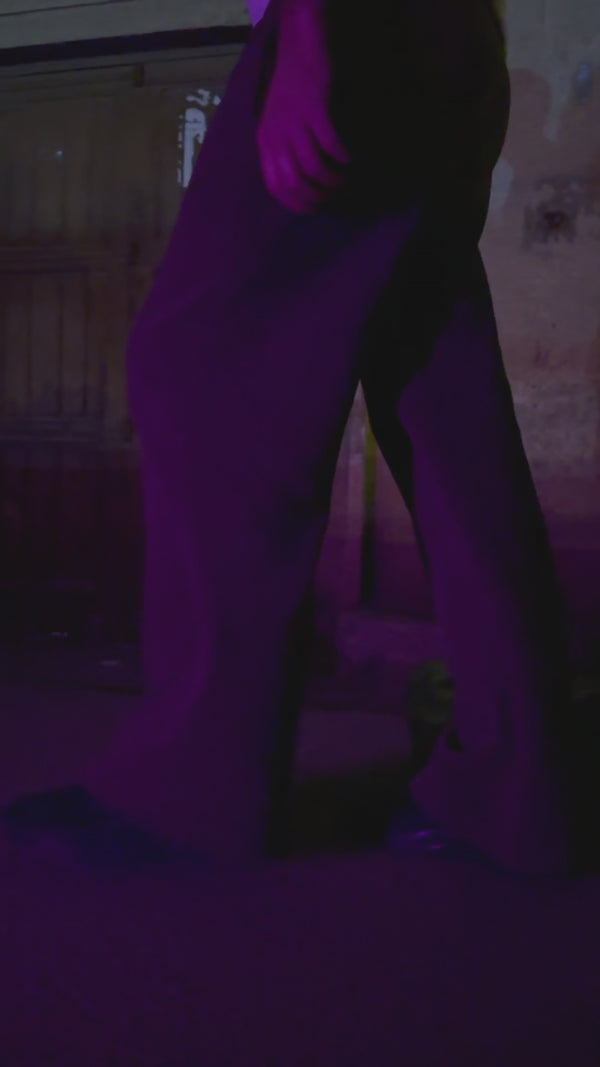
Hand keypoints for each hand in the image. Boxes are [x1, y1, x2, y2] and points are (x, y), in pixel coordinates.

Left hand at [257, 0, 350, 213]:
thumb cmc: (290, 91)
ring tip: (344, 179)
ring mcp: (294, 124)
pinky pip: (329, 143)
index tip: (314, 209)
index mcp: (265, 144)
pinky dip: (342, 156)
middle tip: (333, 197)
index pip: (275, 187)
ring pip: (313, 168)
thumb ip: (281, 151)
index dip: (296, 204)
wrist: (299, 53)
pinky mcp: (313, 110)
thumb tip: (298, 184)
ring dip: (332, 180)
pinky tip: (349, 158)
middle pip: (295, 183)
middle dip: (317, 197)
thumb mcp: (276, 125)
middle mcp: (276, 137)